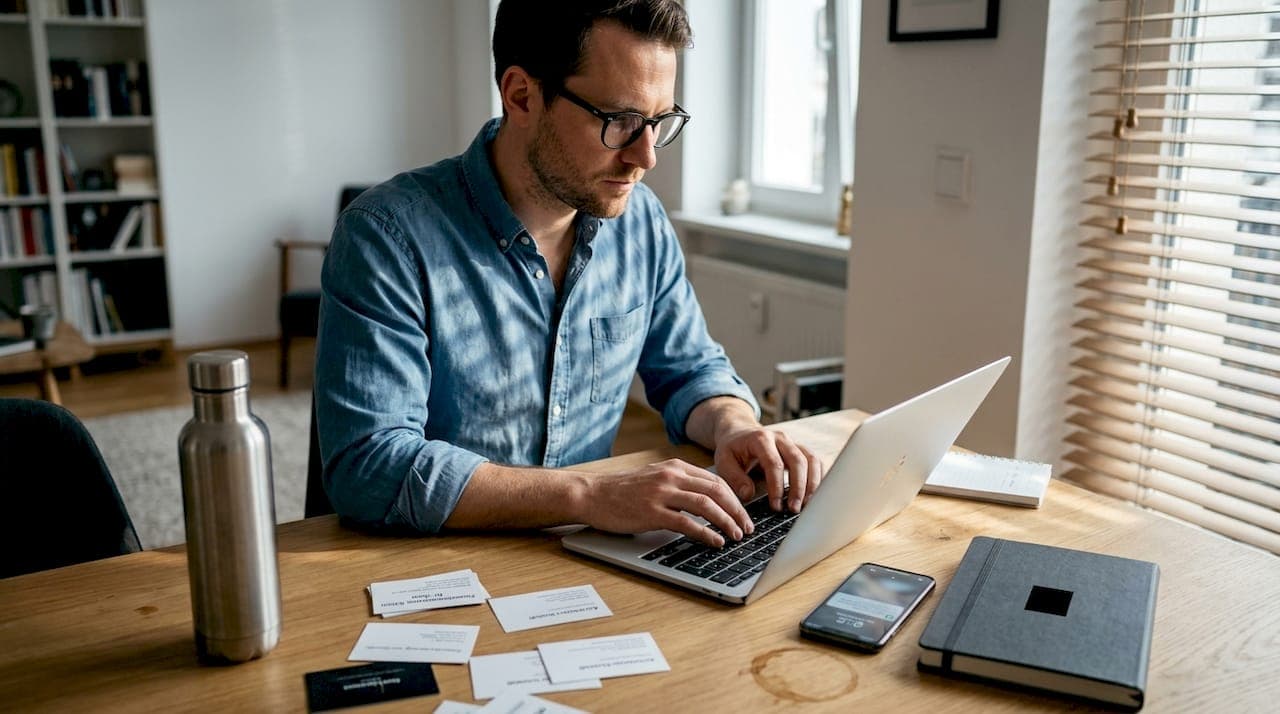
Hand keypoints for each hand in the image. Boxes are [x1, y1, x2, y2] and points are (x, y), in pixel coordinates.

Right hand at [580, 459, 754, 546]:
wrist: (592, 494)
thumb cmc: (621, 491)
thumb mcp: (654, 478)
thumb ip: (678, 484)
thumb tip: (706, 501)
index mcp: (675, 467)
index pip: (716, 480)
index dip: (735, 498)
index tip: (744, 514)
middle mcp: (672, 476)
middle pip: (717, 491)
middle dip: (737, 511)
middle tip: (747, 527)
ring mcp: (662, 493)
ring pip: (707, 505)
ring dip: (726, 522)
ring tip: (736, 536)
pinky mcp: (652, 512)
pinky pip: (687, 523)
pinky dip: (706, 533)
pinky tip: (715, 541)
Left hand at [713, 427, 824, 513]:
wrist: (739, 432)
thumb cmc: (732, 449)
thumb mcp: (724, 461)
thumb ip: (734, 478)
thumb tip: (749, 494)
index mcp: (760, 439)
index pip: (774, 463)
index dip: (777, 487)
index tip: (776, 506)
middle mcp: (780, 438)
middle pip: (798, 460)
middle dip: (799, 487)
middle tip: (794, 509)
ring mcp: (792, 442)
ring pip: (811, 460)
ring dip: (812, 484)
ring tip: (807, 505)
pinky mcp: (799, 449)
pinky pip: (815, 462)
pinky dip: (818, 478)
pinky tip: (815, 495)